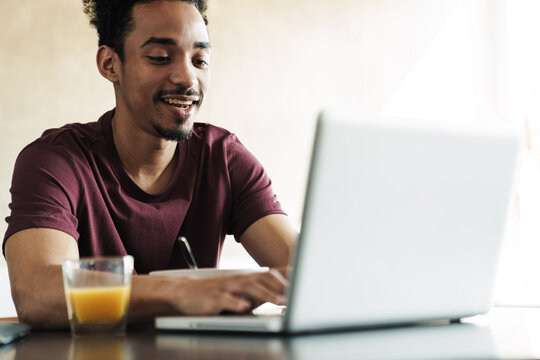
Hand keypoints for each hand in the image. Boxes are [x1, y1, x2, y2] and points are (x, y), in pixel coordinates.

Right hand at [170, 268, 288, 314]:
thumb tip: (285, 291)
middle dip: (282, 287)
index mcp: (247, 278)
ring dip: (266, 295)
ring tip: (280, 301)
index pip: (271, 274)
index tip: (307, 278)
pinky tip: (245, 307)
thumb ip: (261, 290)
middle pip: (264, 280)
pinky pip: (225, 300)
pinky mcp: (212, 298)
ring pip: (248, 289)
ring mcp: (225, 288)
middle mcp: (238, 280)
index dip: (288, 276)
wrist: (183, 293)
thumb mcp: (240, 290)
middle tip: (299, 294)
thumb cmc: (217, 294)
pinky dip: (236, 303)